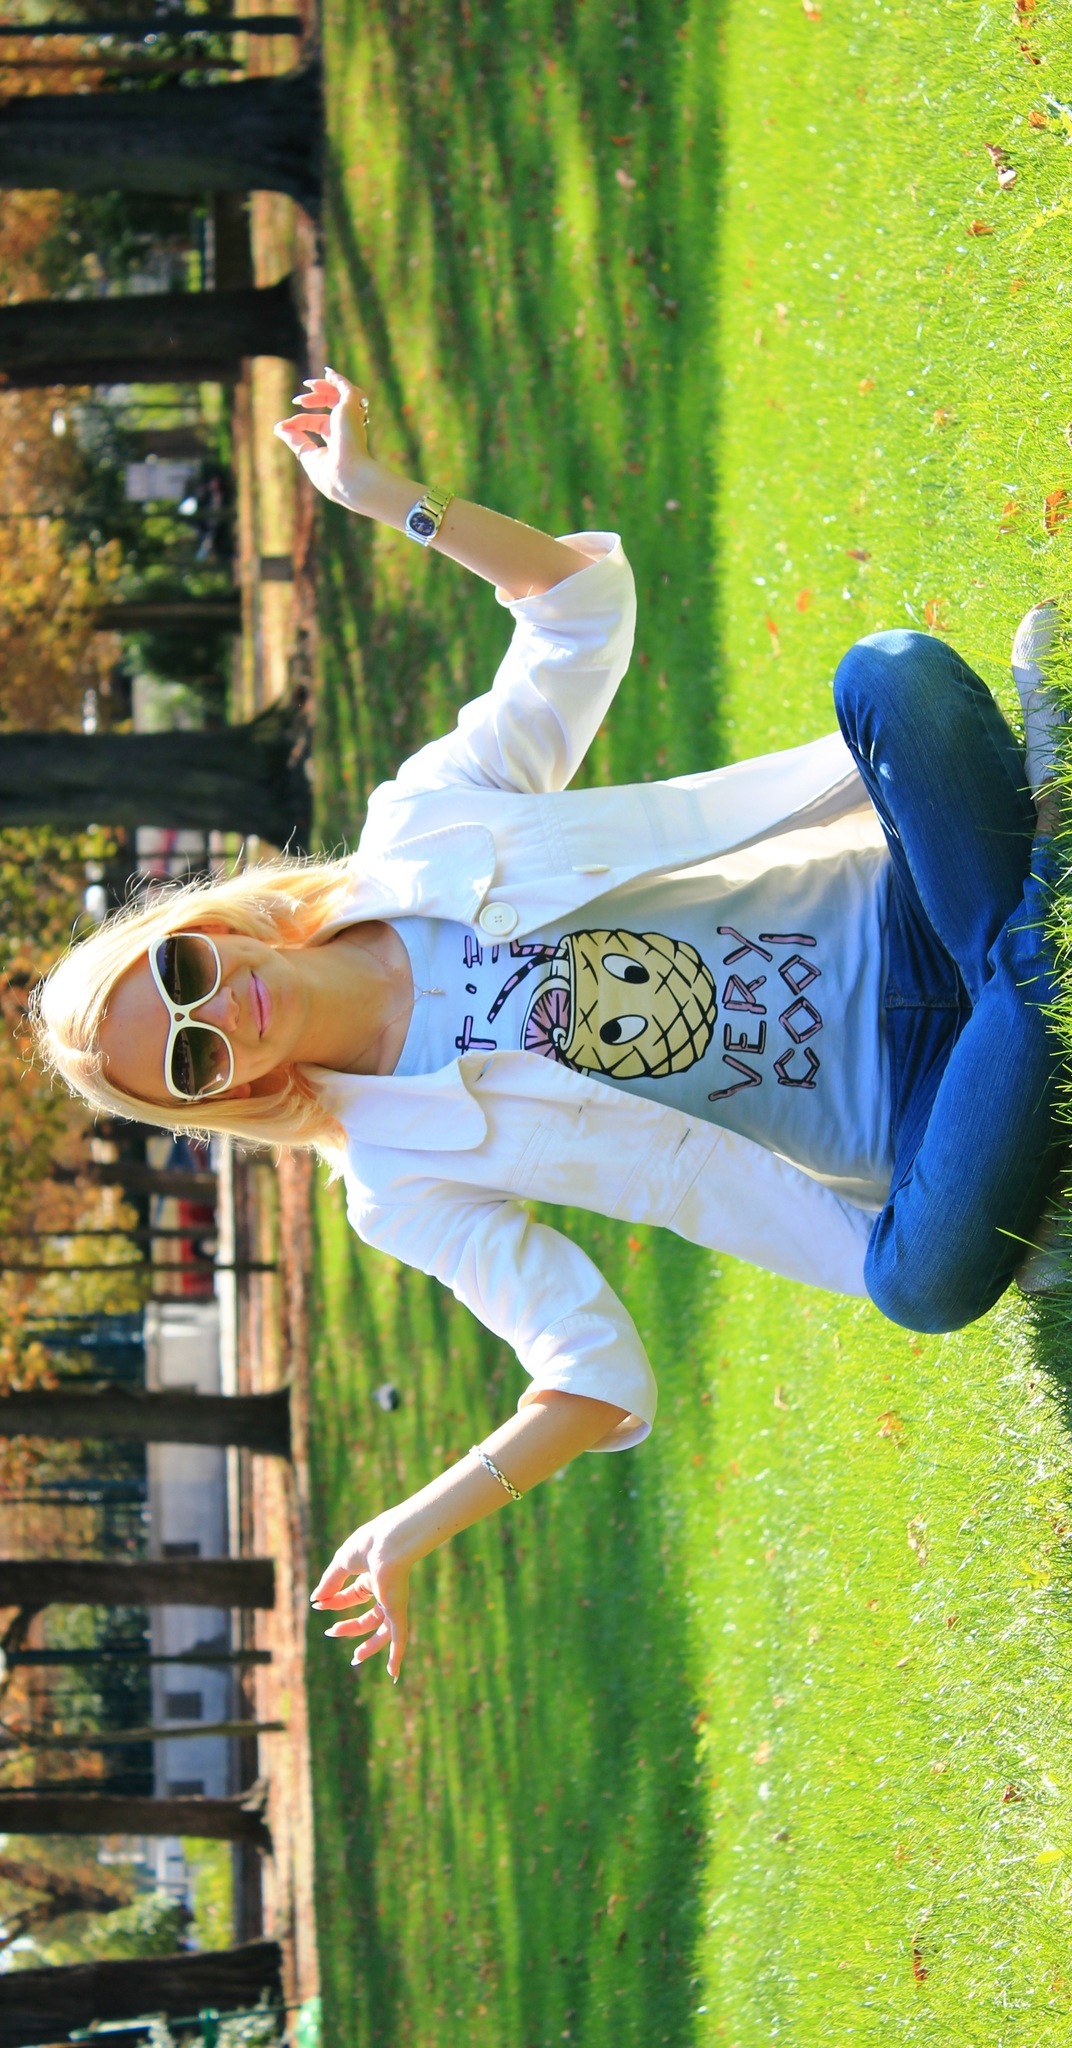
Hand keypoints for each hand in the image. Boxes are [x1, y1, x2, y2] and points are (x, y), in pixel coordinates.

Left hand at [274, 365, 376, 510]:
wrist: (346, 475)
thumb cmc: (329, 473)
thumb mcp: (306, 455)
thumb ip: (294, 440)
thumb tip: (278, 427)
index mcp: (339, 442)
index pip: (319, 424)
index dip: (301, 420)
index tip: (285, 425)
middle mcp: (348, 429)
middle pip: (330, 407)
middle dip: (313, 400)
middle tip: (297, 400)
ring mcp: (352, 418)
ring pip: (339, 395)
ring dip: (322, 387)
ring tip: (308, 384)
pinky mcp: (353, 408)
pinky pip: (347, 388)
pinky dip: (338, 379)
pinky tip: (328, 373)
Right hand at [310, 1515, 410, 1680]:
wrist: (389, 1540)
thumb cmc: (368, 1545)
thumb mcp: (342, 1563)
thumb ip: (330, 1582)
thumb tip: (316, 1600)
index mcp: (372, 1577)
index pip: (351, 1596)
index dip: (333, 1602)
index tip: (317, 1604)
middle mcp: (384, 1591)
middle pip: (368, 1617)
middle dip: (350, 1627)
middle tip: (331, 1632)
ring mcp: (393, 1602)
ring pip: (384, 1631)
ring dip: (371, 1646)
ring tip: (356, 1658)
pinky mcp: (399, 1610)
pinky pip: (400, 1637)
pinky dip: (397, 1655)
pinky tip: (394, 1674)